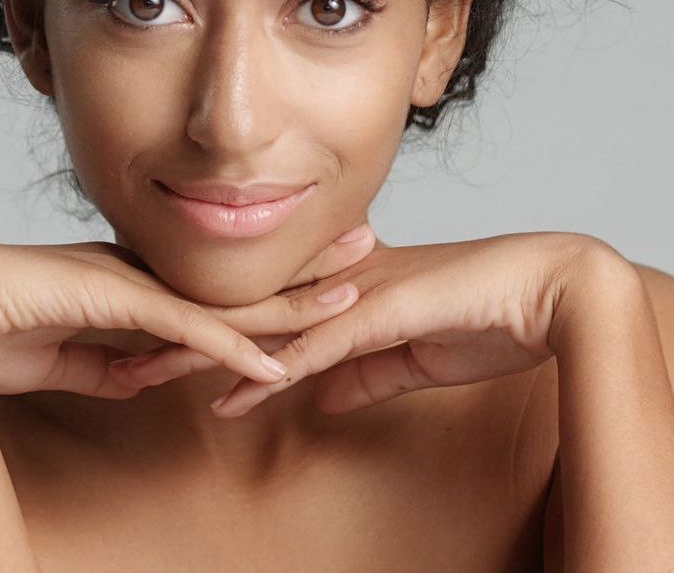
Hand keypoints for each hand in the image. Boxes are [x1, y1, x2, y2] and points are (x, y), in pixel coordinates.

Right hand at [0, 224, 377, 398]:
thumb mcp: (63, 358)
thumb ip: (107, 363)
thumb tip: (145, 376)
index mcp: (130, 280)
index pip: (217, 279)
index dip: (273, 274)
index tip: (321, 265)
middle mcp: (139, 272)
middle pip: (240, 271)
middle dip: (307, 265)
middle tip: (368, 248)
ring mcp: (127, 282)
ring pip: (226, 296)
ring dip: (292, 304)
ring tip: (353, 300)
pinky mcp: (109, 300)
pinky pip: (182, 329)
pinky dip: (230, 351)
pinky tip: (273, 366)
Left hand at [116, 226, 600, 416]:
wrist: (554, 289)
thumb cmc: (495, 315)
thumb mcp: (415, 355)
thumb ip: (365, 371)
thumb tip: (318, 394)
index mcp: (348, 283)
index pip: (263, 301)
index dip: (209, 317)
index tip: (157, 333)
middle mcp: (343, 280)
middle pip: (246, 303)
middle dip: (182, 323)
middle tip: (119, 341)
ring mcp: (359, 293)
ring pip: (265, 322)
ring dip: (205, 348)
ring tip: (144, 369)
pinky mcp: (383, 313)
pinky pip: (314, 347)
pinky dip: (268, 371)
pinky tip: (228, 391)